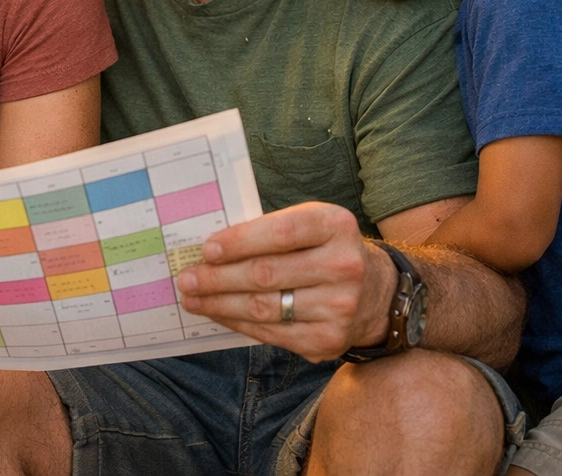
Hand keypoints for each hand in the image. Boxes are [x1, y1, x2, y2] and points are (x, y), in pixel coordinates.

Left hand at [175, 201, 396, 362]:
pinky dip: (237, 323)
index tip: (206, 250)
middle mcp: (343, 267)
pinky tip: (217, 313)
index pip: (280, 233)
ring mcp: (339, 308)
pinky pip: (271, 333)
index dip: (239, 242)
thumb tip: (210, 249)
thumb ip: (269, 228)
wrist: (375, 291)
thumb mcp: (309, 222)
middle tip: (186, 278)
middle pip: (265, 275)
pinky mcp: (328, 340)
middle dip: (217, 278)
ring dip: (219, 304)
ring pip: (263, 308)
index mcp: (336, 226)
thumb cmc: (324, 248)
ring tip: (192, 298)